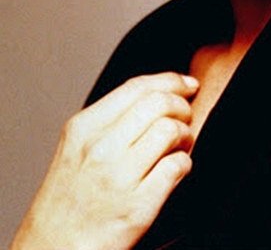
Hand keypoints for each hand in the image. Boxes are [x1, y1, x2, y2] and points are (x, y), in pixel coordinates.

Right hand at [11, 72, 198, 249]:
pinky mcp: (138, 206)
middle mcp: (100, 148)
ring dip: (186, 134)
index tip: (187, 83)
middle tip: (187, 116)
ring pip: (170, 131)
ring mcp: (119, 177)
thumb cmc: (69, 201)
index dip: (170, 80)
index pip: (137, 86)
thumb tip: (156, 96)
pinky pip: (177, 167)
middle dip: (182, 105)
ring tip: (182, 144)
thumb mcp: (77, 148)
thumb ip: (110, 121)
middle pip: (159, 103)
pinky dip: (185, 163)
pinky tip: (177, 169)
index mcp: (84, 127)